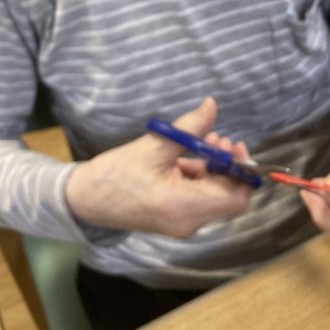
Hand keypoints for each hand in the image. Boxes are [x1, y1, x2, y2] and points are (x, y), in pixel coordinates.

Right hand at [65, 97, 251, 236]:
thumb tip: (211, 106)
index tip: (235, 146)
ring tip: (202, 142)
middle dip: (227, 166)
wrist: (86, 200)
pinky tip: (187, 157)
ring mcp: (182, 224)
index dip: (243, 172)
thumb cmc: (116, 174)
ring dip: (213, 168)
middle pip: (228, 196)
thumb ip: (189, 128)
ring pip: (214, 196)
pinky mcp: (176, 219)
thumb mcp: (154, 146)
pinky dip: (200, 177)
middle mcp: (188, 222)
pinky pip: (200, 198)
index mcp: (183, 207)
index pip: (235, 198)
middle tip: (216, 138)